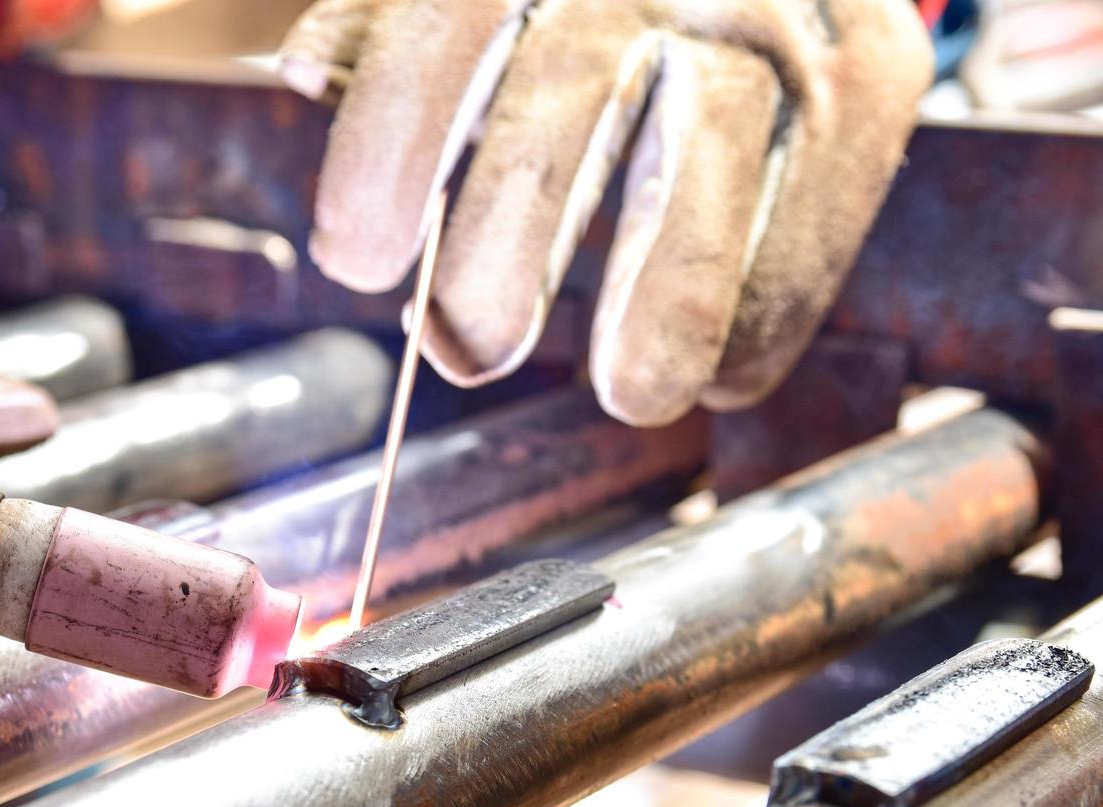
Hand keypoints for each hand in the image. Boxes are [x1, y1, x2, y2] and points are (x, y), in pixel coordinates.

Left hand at [280, 0, 932, 425]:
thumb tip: (308, 70)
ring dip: (669, 297)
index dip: (392, 149)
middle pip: (570, 98)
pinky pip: (818, 199)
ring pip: (708, 158)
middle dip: (510, 244)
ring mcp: (775, 16)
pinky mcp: (872, 71)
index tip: (358, 259)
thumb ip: (384, 16)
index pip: (446, 33)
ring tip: (633, 394)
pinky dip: (771, 305)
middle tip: (470, 347)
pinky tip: (718, 372)